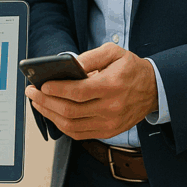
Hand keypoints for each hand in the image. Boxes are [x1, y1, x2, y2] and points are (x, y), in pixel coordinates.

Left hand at [24, 43, 157, 139]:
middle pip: (70, 110)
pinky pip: (80, 133)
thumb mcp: (114, 52)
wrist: (154, 89)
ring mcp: (110, 123)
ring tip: (37, 103)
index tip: (41, 84)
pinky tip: (52, 114)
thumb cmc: (130, 68)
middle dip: (45, 101)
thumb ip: (90, 57)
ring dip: (50, 115)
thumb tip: (70, 65)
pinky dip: (62, 125)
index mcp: (111, 86)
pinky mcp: (109, 131)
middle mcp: (110, 108)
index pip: (77, 92)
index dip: (56, 89)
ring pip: (72, 125)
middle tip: (32, 92)